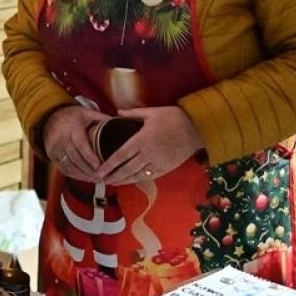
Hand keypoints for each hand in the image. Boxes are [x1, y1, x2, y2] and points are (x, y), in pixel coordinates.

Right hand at [41, 105, 109, 181]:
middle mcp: (61, 139)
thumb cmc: (72, 116)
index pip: (81, 145)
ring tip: (96, 180)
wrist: (50, 116)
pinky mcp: (51, 155)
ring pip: (69, 166)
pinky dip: (74, 175)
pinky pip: (63, 168)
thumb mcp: (88, 113)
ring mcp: (54, 148)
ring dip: (83, 175)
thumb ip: (103, 119)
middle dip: (89, 171)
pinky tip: (84, 178)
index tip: (100, 167)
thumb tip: (122, 124)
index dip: (90, 157)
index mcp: (72, 128)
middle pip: (76, 159)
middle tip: (103, 178)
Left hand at [80, 105, 202, 184]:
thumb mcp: (152, 112)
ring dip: (124, 180)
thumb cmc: (173, 117)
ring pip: (137, 175)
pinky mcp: (167, 167)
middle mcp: (148, 153)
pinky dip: (138, 179)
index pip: (121, 155)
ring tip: (113, 183)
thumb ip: (133, 113)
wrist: (196, 127)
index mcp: (142, 139)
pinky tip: (130, 181)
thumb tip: (117, 112)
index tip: (99, 171)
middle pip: (127, 169)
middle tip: (102, 181)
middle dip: (113, 176)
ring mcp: (158, 162)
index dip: (109, 165)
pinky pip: (149, 176)